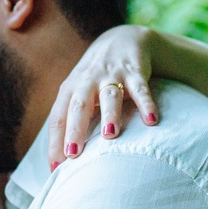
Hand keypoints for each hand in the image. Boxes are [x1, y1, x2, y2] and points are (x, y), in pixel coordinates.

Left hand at [47, 25, 160, 170]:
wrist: (122, 40)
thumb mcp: (78, 94)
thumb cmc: (94, 79)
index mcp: (69, 90)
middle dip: (75, 129)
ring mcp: (111, 75)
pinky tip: (152, 120)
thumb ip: (71, 121)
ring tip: (111, 134)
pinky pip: (141, 89)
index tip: (56, 168)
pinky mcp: (135, 71)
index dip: (55, 142)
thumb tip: (60, 161)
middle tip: (73, 153)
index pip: (58, 118)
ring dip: (110, 113)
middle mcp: (87, 82)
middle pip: (78, 106)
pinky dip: (146, 103)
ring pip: (109, 95)